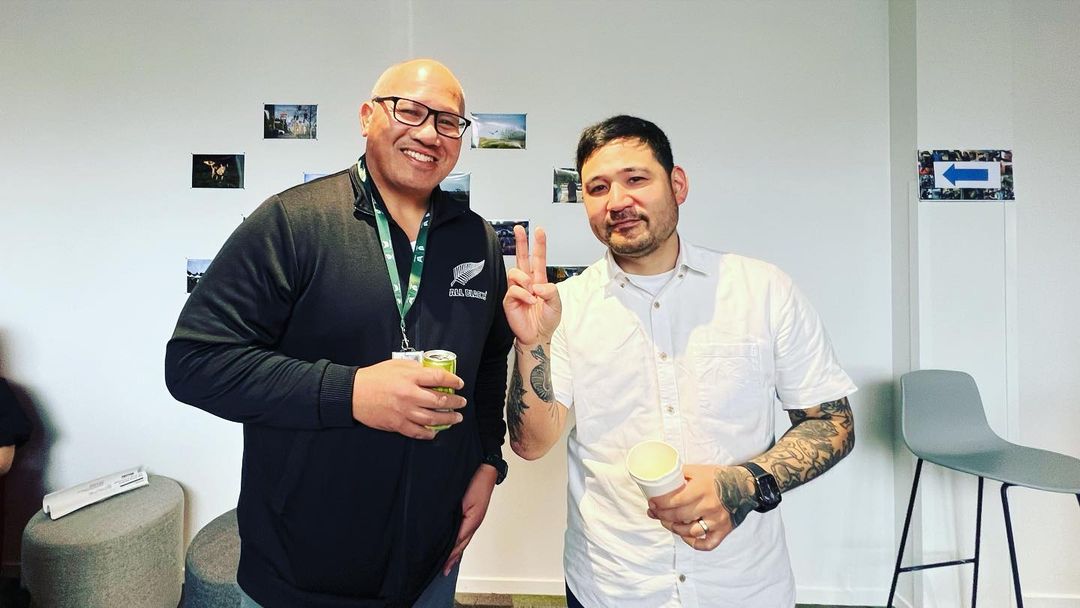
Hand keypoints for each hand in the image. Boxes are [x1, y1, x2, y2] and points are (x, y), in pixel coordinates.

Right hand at [352, 359, 465, 439]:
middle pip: (440, 400)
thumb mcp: (396, 364)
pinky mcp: (397, 424)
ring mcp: (404, 411)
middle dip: (455, 402)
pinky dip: (429, 433)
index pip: (438, 377)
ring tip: (456, 418)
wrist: (353, 393)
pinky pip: (417, 432)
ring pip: (432, 418)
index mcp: (410, 377)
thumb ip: (415, 368)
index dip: (453, 380)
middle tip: (462, 403)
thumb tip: (432, 372)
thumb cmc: (375, 377)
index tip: (459, 383)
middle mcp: (409, 394)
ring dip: (448, 419)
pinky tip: (435, 431)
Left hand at [443, 463, 497, 573]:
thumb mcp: (469, 508)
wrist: (483, 469)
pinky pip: (461, 528)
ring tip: (447, 561)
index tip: (443, 568)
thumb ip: (460, 527)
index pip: (458, 544)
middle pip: (460, 544)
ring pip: (461, 537)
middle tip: (444, 569)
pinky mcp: (468, 511)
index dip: (450, 556)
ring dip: (454, 549)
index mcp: (471, 522)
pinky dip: (455, 538)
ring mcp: (471, 517)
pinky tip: (451, 541)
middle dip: (452, 557)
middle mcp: (471, 522)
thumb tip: (450, 542)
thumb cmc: (478, 484)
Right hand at [502, 226, 560, 345]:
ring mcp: (517, 290)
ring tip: (531, 291)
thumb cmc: (547, 320)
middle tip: (519, 228)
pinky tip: (529, 301)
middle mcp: (527, 282)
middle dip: (520, 242)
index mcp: (539, 280)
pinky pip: (514, 290)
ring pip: (515, 271)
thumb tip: (536, 284)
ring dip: (524, 279)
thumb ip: (550, 290)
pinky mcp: (509, 299)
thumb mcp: (557, 304)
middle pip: (522, 257)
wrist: (537, 336)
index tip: (539, 231)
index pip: (538, 258)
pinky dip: (523, 294)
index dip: (539, 244)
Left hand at [646, 464, 754, 550]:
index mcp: (700, 489)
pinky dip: (694, 543)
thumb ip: (680, 474)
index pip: (673, 500)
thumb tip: (661, 478)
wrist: (744, 486)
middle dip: (661, 516)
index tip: (651, 503)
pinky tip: (686, 536)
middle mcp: (708, 506)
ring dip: (674, 528)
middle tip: (654, 513)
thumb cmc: (719, 477)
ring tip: (667, 522)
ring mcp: (716, 520)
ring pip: (689, 531)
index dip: (659, 504)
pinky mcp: (723, 530)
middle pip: (678, 516)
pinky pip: (707, 544)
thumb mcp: (699, 470)